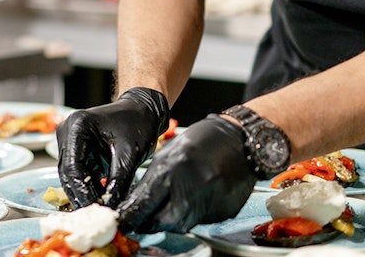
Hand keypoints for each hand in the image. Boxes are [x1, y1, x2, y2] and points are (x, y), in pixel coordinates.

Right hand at [57, 87, 168, 208]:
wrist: (142, 110)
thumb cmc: (137, 124)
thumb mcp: (129, 154)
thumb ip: (118, 182)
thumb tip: (112, 209)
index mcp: (77, 127)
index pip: (72, 167)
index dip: (82, 191)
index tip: (95, 210)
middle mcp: (66, 132)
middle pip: (67, 172)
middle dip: (81, 195)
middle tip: (96, 216)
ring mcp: (69, 140)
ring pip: (70, 175)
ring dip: (83, 192)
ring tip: (98, 210)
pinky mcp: (75, 148)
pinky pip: (77, 172)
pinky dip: (88, 186)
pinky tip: (99, 199)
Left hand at [115, 113, 255, 233]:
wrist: (240, 140)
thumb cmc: (202, 140)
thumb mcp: (168, 153)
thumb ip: (152, 180)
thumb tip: (137, 202)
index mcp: (170, 172)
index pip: (143, 206)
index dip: (131, 216)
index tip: (124, 221)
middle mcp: (189, 191)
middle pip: (161, 223)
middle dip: (150, 222)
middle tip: (146, 217)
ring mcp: (208, 204)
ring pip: (182, 225)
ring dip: (172, 218)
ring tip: (176, 198)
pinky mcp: (223, 212)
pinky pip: (201, 220)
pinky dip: (194, 212)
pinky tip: (198, 195)